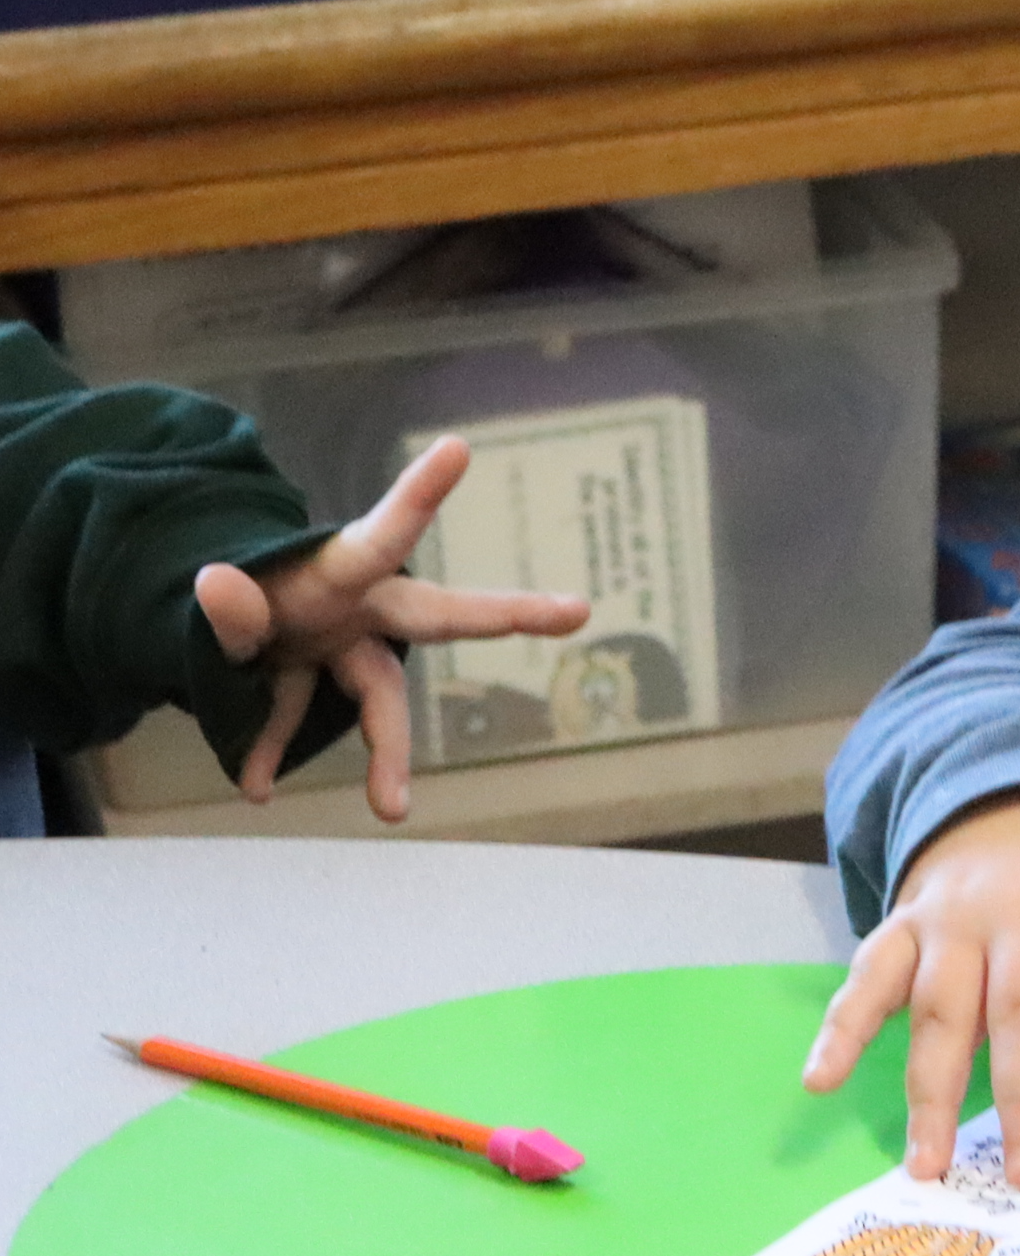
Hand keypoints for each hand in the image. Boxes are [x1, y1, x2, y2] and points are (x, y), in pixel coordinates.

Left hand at [195, 435, 592, 821]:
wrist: (207, 613)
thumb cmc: (228, 595)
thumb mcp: (221, 604)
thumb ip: (227, 608)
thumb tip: (215, 581)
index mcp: (339, 574)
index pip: (385, 536)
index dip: (421, 495)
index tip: (455, 447)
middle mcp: (362, 606)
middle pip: (440, 616)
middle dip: (507, 613)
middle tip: (577, 610)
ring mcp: (346, 644)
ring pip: (379, 695)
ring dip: (385, 751)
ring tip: (392, 808)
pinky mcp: (318, 676)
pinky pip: (307, 718)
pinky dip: (274, 749)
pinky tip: (257, 785)